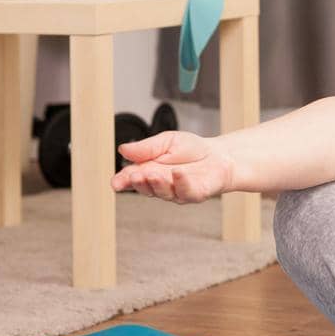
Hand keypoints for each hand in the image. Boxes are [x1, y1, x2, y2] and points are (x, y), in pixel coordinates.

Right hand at [110, 130, 235, 203]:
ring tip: (154, 174)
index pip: (132, 178)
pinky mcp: (194, 194)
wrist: (218, 155)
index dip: (123, 181)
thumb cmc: (191, 149)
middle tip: (136, 175)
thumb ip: (146, 147)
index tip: (116, 183)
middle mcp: (161, 184)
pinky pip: (186, 192)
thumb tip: (123, 149)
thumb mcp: (166, 141)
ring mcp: (177, 191)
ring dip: (157, 184)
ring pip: (163, 193)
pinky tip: (177, 173)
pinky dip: (181, 183)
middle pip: (145, 188)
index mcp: (150, 171)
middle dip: (139, 183)